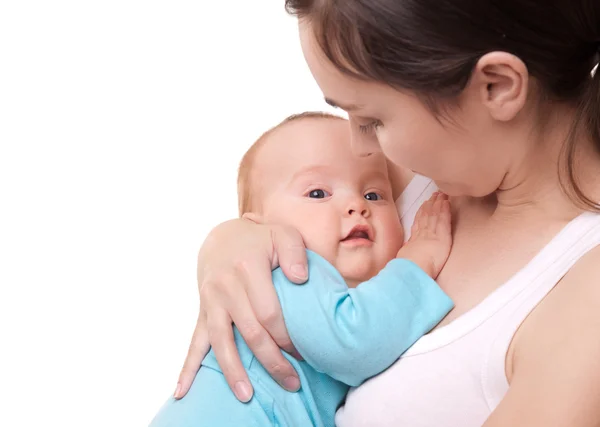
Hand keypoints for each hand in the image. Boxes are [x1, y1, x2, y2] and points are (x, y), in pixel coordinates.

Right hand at [175, 218, 307, 401]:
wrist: (222, 237)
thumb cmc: (260, 239)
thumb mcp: (282, 234)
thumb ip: (296, 253)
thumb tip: (300, 279)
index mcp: (247, 268)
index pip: (269, 312)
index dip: (286, 337)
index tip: (303, 353)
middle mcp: (225, 287)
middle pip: (249, 332)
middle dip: (271, 361)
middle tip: (291, 383)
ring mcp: (210, 301)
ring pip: (221, 342)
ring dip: (234, 371)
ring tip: (246, 396)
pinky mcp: (203, 311)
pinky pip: (194, 342)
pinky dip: (188, 368)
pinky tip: (182, 391)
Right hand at [396, 192, 451, 278]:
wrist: (414, 268)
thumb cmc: (409, 268)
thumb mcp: (405, 259)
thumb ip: (408, 253)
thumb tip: (406, 252)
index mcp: (414, 240)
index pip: (419, 222)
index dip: (422, 212)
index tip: (425, 204)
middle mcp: (422, 233)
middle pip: (427, 215)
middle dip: (430, 204)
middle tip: (434, 194)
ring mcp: (432, 232)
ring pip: (435, 214)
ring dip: (438, 203)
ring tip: (441, 194)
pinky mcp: (442, 235)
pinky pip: (444, 219)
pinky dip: (445, 209)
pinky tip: (447, 202)